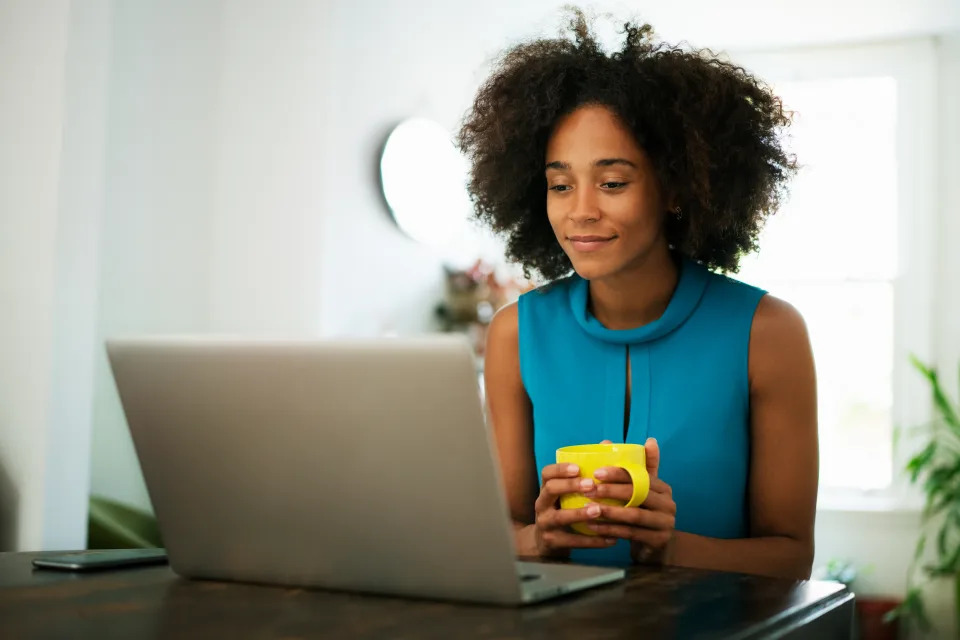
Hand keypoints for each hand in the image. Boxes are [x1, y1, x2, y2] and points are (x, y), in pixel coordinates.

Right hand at [526, 462, 618, 556]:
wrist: (547, 543)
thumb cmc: (564, 511)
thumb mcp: (567, 495)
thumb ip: (585, 473)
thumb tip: (606, 444)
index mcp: (546, 489)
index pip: (547, 473)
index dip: (561, 469)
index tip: (578, 468)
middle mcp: (542, 504)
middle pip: (550, 490)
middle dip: (570, 486)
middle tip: (592, 485)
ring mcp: (545, 523)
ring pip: (560, 517)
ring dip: (580, 513)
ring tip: (599, 511)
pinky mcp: (552, 542)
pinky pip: (572, 541)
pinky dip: (592, 541)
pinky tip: (610, 539)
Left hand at [586, 438, 676, 563]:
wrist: (654, 548)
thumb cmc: (640, 513)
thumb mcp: (636, 490)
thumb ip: (625, 468)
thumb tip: (606, 441)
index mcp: (663, 487)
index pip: (640, 476)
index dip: (618, 473)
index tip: (596, 472)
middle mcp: (668, 504)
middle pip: (638, 494)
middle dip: (611, 491)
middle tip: (588, 490)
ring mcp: (666, 523)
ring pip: (634, 515)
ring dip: (609, 512)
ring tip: (588, 509)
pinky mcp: (659, 541)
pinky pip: (630, 533)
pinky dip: (610, 530)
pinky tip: (593, 527)